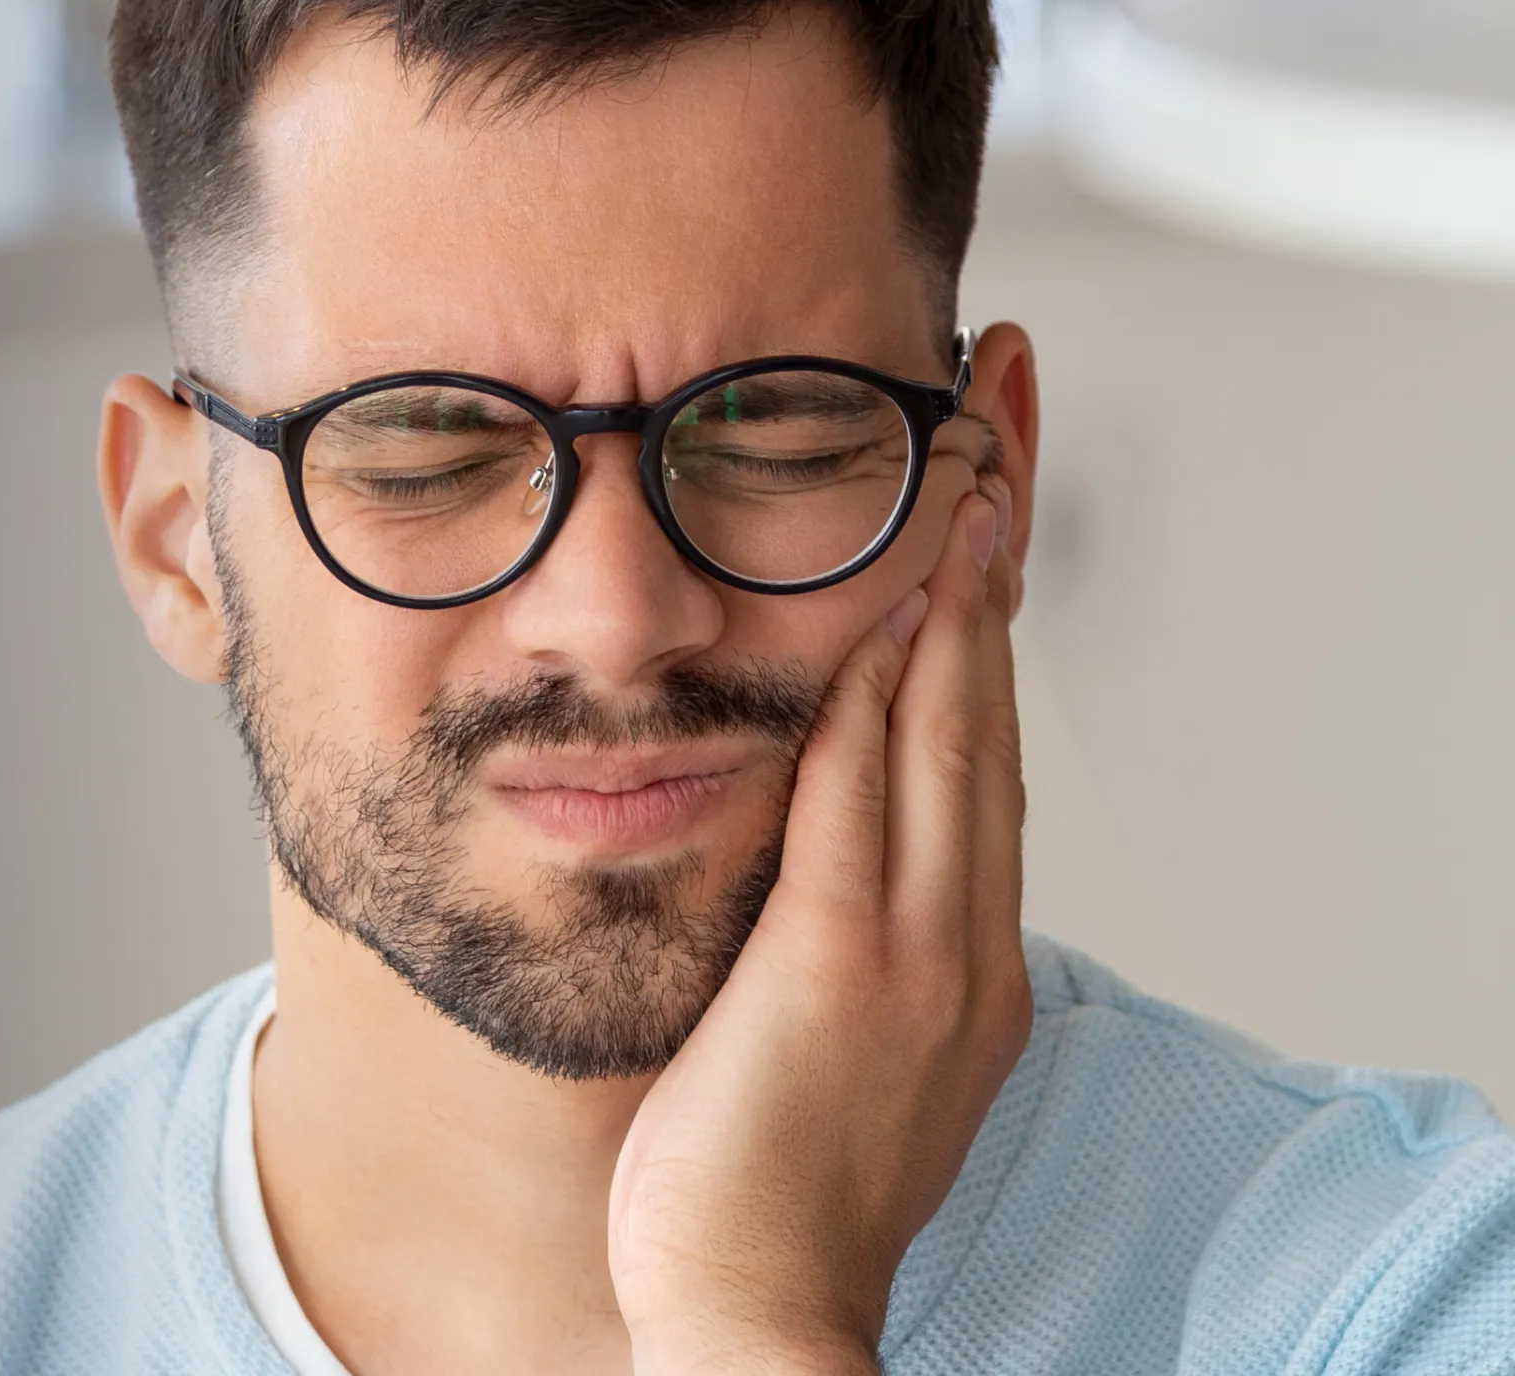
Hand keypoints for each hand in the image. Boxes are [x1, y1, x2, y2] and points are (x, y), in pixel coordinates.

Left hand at [604, 473, 1033, 1374]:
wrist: (759, 1310)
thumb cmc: (759, 1198)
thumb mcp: (820, 1051)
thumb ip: (827, 956)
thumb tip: (796, 888)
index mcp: (962, 973)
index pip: (980, 772)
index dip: (984, 649)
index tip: (978, 540)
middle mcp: (961, 950)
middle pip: (986, 730)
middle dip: (988, 586)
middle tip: (992, 461)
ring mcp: (914, 957)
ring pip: (944, 745)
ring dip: (951, 608)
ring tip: (959, 489)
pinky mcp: (841, 968)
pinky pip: (859, 804)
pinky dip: (878, 701)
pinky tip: (884, 619)